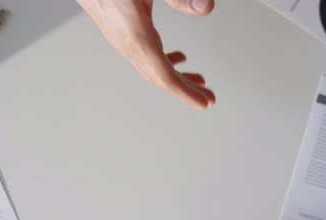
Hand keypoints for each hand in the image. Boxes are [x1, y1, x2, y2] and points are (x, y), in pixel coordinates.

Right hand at [77, 0, 215, 109]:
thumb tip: (206, 8)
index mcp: (133, 34)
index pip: (163, 75)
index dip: (185, 92)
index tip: (203, 103)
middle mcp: (123, 41)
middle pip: (158, 76)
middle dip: (185, 89)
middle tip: (208, 98)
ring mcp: (118, 37)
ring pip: (150, 66)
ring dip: (175, 76)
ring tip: (198, 81)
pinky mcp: (117, 28)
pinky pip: (143, 54)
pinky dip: (164, 61)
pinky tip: (179, 58)